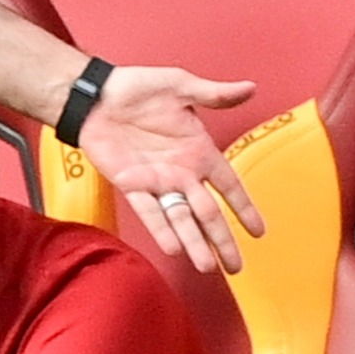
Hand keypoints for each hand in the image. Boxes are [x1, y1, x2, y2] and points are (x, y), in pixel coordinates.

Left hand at [73, 67, 264, 273]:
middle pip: (208, 213)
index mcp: (199, 151)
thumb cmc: (138, 88)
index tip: (259, 232)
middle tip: (236, 268)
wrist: (96, 94)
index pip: (229, 185)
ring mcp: (157, 182)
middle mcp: (182, 172)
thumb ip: (215, 95)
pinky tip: (174, 249)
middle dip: (222, 241)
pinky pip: (149, 212)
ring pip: (181, 219)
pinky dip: (161, 229)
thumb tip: (250, 88)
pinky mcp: (131, 185)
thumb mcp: (181, 86)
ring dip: (194, 243)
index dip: (244, 208)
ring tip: (207, 267)